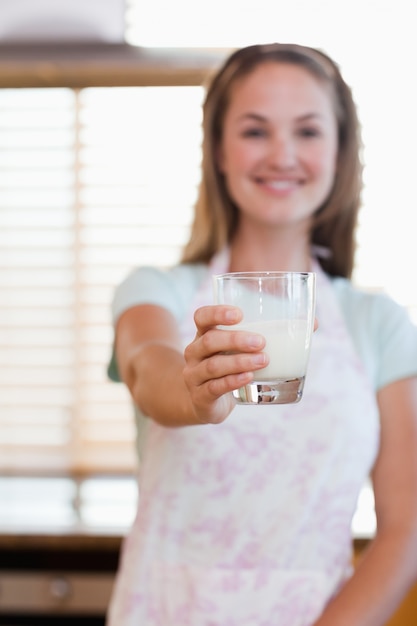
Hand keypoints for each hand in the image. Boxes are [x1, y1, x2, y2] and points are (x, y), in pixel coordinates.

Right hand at [183, 305, 267, 423]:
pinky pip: (214, 387)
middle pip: (209, 341)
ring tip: (262, 360)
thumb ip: (262, 336)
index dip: (217, 313)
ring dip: (239, 362)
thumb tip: (309, 323)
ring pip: (213, 365)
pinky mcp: (200, 397)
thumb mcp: (235, 351)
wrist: (204, 403)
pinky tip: (248, 378)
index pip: (202, 317)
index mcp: (203, 335)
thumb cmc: (227, 368)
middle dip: (235, 340)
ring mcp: (194, 376)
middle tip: (261, 342)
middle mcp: (194, 353)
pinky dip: (233, 381)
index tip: (239, 315)